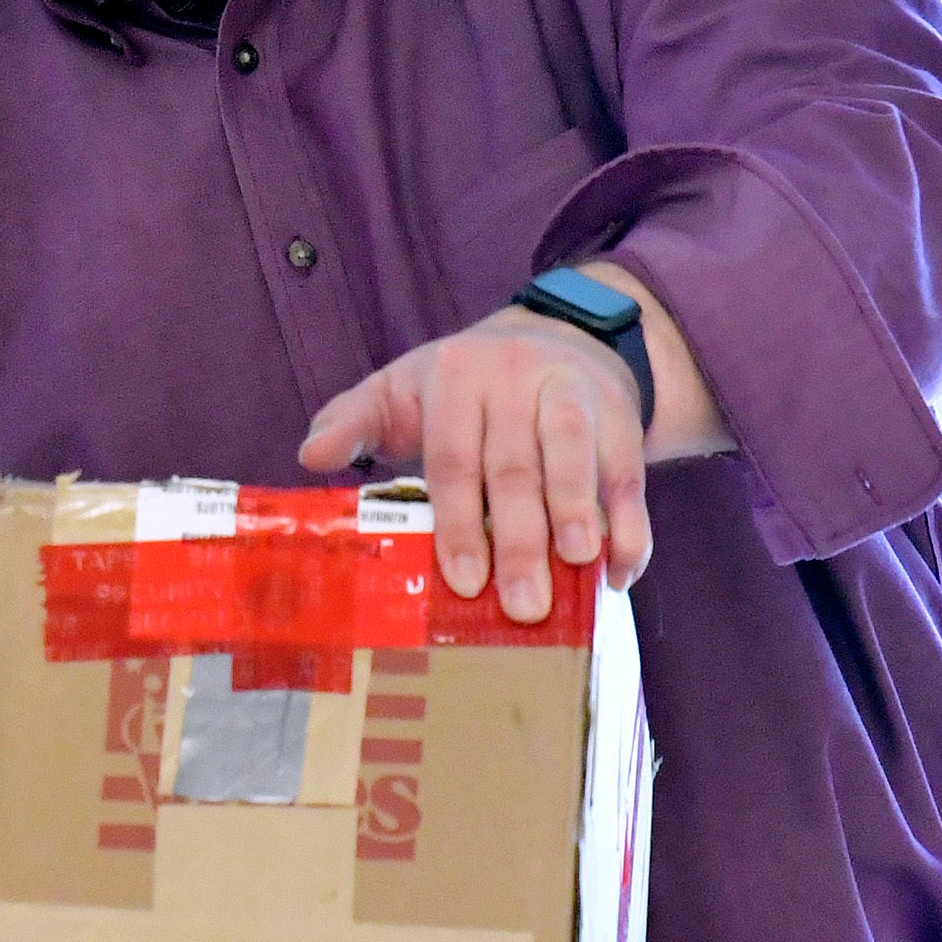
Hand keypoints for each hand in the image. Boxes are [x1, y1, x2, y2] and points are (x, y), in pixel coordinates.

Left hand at [296, 306, 653, 620]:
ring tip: (577, 568)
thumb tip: (310, 455)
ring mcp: (574, 394)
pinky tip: (620, 573)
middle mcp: (517, 380)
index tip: (462, 580)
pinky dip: (631, 525)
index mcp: (456, 378)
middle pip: (516, 468)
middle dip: (519, 540)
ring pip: (577, 458)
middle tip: (521, 606)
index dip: (457, 521)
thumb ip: (354, 421)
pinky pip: (629, 472)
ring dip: (580, 515)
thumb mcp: (400, 390)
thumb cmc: (463, 387)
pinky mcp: (621, 418)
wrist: (558, 335)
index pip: (453, 457)